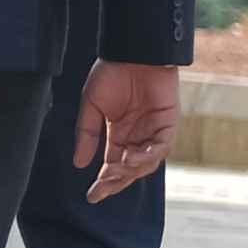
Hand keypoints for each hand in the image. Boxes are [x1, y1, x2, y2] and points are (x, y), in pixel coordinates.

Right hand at [75, 58, 181, 199]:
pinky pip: (161, 147)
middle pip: (129, 169)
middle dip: (116, 181)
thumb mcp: (91, 105)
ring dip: (131, 170)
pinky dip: (149, 155)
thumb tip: (79, 163)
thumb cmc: (111, 73)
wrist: (131, 51)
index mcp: (118, 134)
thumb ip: (87, 134)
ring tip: (115, 170)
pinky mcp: (168, 123)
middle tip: (102, 188)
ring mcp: (153, 131)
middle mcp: (137, 137)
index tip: (92, 196)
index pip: (112, 164)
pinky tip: (133, 158)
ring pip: (146, 162)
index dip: (104, 181)